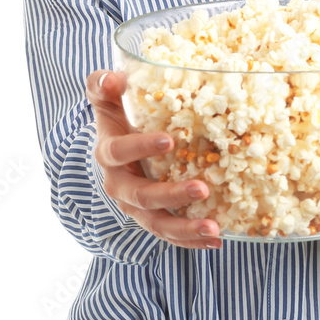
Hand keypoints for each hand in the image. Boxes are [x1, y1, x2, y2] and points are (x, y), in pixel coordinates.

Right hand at [87, 70, 222, 249]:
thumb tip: (113, 78)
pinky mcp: (151, 218)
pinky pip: (169, 234)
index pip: (120, 152)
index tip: (170, 140)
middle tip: (202, 188)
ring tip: (214, 229)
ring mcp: (135, 206)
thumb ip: (103, 85)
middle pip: (141, 196)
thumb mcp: (105, 97)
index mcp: (108, 153)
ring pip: (156, 224)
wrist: (111, 149)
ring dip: (185, 229)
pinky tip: (216, 240)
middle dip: (171, 195)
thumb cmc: (115, 117)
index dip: (142, 147)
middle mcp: (119, 184)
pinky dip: (191, 240)